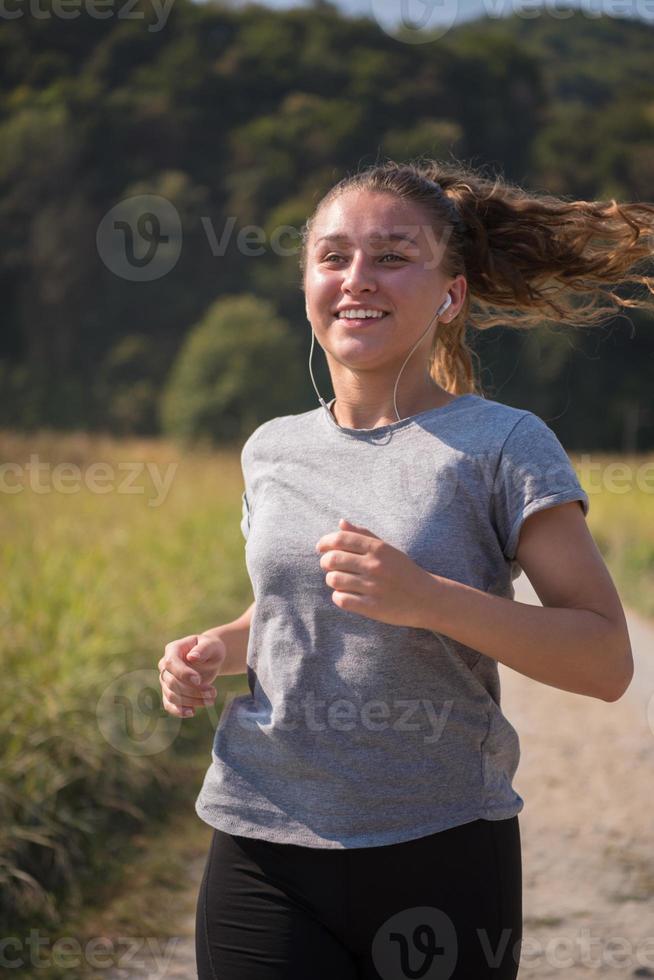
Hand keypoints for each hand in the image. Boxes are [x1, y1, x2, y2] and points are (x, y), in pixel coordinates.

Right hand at [158, 632, 226, 717]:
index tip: (199, 680)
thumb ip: (203, 649)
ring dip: (191, 701)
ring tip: (211, 700)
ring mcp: (166, 680)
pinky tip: (192, 712)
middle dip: (192, 690)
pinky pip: (169, 705)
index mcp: (172, 650)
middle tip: (213, 692)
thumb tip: (192, 657)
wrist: (210, 658)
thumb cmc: (210, 649)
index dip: (183, 674)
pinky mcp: (170, 692)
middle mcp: (165, 666)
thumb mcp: (211, 645)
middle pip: (172, 682)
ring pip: (172, 696)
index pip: (171, 663)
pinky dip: (179, 711)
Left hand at [315, 517, 432, 627]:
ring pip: (334, 580)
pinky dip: (339, 597)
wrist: (427, 599)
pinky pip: (341, 599)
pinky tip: (346, 595)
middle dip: (325, 562)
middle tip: (329, 566)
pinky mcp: (372, 607)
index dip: (325, 542)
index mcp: (378, 548)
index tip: (321, 548)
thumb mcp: (388, 549)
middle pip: (333, 559)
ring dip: (331, 580)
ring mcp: (373, 587)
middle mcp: (375, 565)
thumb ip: (364, 535)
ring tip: (339, 581)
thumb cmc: (404, 571)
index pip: (340, 539)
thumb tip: (340, 523)